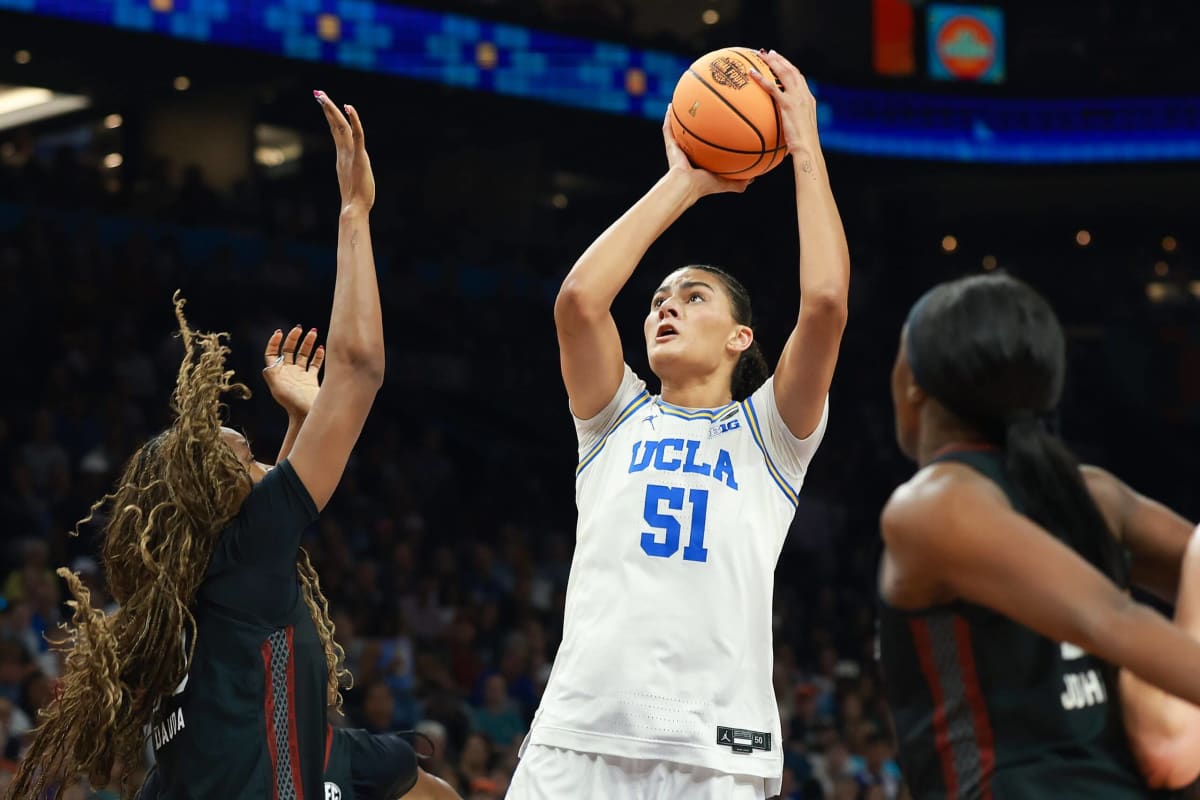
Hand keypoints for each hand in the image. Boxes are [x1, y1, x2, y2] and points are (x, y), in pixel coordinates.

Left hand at [262, 326, 323, 417]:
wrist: (307, 414)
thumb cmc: (292, 403)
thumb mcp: (278, 389)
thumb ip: (271, 376)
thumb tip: (267, 365)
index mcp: (278, 373)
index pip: (272, 353)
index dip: (274, 342)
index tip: (280, 333)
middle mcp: (288, 372)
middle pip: (289, 350)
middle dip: (293, 338)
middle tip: (299, 329)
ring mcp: (300, 375)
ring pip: (303, 354)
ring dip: (307, 343)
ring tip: (313, 333)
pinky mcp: (311, 379)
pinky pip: (315, 364)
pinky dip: (318, 355)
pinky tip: (321, 348)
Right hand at [315, 90, 374, 212]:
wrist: (354, 209)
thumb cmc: (356, 200)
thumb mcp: (353, 180)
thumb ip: (352, 172)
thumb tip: (352, 174)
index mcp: (342, 156)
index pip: (336, 131)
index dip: (331, 116)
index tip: (323, 102)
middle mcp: (343, 152)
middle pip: (335, 125)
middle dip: (326, 108)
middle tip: (317, 93)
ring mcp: (350, 154)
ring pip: (341, 127)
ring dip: (332, 110)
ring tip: (322, 96)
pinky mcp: (359, 157)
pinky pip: (357, 135)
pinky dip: (354, 120)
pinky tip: (349, 108)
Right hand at [662, 106, 751, 200]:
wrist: (686, 186)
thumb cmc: (705, 185)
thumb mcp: (726, 183)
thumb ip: (739, 182)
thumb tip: (754, 178)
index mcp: (700, 162)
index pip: (706, 147)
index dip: (711, 136)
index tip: (720, 124)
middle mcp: (688, 154)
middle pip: (693, 135)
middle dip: (697, 122)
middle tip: (703, 108)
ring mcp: (678, 149)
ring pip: (678, 129)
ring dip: (680, 116)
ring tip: (685, 101)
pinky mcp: (670, 146)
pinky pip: (668, 129)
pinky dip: (668, 117)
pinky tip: (670, 105)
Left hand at [750, 50, 821, 166]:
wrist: (808, 148)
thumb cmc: (803, 146)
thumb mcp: (800, 131)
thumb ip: (792, 123)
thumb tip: (783, 129)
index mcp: (808, 99)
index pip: (799, 79)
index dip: (790, 68)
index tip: (782, 62)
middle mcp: (804, 95)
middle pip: (792, 71)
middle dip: (781, 60)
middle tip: (770, 53)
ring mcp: (796, 98)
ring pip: (784, 73)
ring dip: (772, 62)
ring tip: (761, 55)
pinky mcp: (788, 104)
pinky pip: (772, 87)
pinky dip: (761, 78)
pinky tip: (751, 73)